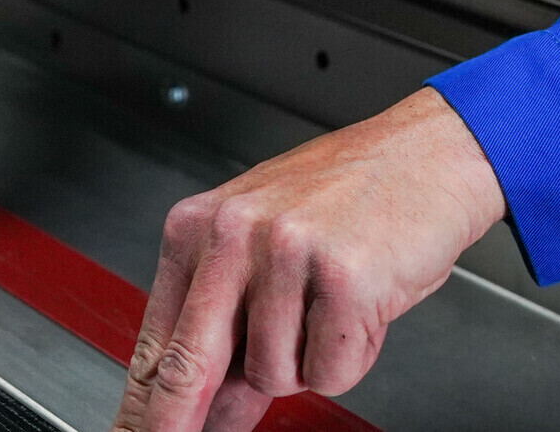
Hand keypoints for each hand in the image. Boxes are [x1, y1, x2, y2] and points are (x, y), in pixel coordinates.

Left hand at [111, 89, 505, 431]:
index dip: (143, 401)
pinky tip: (361, 307)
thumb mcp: (266, 245)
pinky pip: (331, 371)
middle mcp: (234, 234)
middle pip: (189, 363)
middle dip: (174, 420)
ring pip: (274, 377)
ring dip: (308, 363)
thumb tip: (203, 403)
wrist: (427, 155)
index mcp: (200, 226)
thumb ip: (229, 322)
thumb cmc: (350, 196)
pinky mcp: (343, 278)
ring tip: (331, 307)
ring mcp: (286, 254)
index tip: (132, 431)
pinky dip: (352, 356)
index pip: (158, 337)